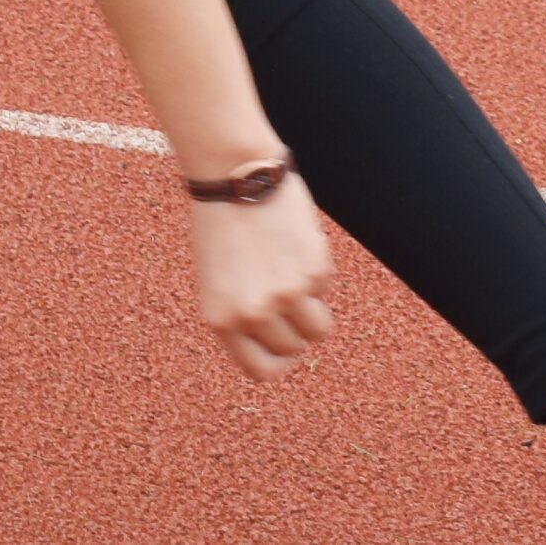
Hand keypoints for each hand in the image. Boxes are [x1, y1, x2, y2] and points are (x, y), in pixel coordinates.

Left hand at [189, 182, 336, 380]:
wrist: (233, 174)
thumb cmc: (222, 224)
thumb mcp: (219, 278)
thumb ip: (243, 315)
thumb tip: (284, 348)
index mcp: (221, 319)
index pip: (262, 370)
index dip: (277, 359)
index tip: (281, 342)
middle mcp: (252, 314)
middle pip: (293, 349)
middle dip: (293, 326)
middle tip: (282, 292)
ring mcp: (285, 296)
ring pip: (317, 329)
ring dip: (311, 306)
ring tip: (289, 272)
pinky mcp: (312, 273)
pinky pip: (326, 290)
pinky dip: (317, 272)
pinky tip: (293, 244)